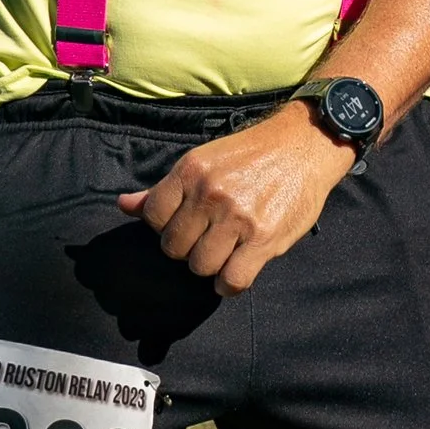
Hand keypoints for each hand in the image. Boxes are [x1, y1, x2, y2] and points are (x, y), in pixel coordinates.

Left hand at [118, 103, 350, 294]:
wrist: (306, 144)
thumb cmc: (252, 154)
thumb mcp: (204, 161)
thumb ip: (163, 189)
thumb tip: (123, 205)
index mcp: (190, 171)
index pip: (153, 218)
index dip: (167, 227)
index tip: (187, 224)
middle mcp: (210, 194)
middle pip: (174, 248)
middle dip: (188, 248)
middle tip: (208, 238)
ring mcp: (236, 218)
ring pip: (200, 267)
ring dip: (211, 265)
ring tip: (226, 251)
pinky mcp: (263, 238)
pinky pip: (232, 281)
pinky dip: (230, 284)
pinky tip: (236, 270)